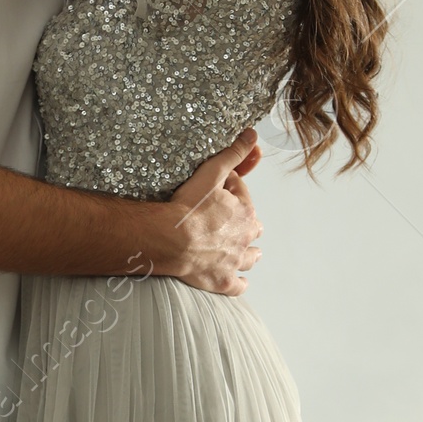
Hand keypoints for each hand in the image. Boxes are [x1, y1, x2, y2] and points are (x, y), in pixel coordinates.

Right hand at [151, 130, 262, 294]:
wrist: (169, 240)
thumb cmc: (187, 207)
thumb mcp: (212, 173)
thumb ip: (234, 154)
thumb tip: (252, 135)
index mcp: (246, 213)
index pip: (243, 196)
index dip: (229, 188)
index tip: (214, 188)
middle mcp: (245, 239)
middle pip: (253, 229)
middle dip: (246, 223)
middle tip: (231, 220)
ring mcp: (234, 262)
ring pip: (250, 258)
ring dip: (250, 253)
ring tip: (247, 250)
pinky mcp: (221, 281)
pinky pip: (236, 286)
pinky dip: (239, 283)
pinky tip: (239, 282)